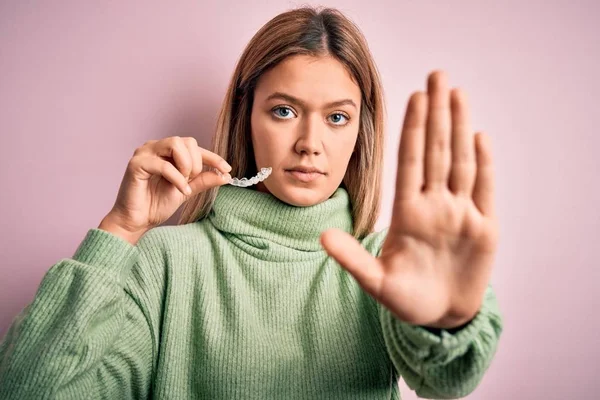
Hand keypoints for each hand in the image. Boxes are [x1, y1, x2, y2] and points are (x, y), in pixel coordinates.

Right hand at [99, 136, 231, 243]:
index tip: (227, 169)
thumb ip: (203, 180)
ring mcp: (144, 153)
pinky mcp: (136, 164)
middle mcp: (155, 147)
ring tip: (185, 182)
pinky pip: (164, 164)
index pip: (194, 146)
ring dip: (186, 165)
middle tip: (193, 180)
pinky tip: (181, 191)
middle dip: (196, 162)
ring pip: (175, 144)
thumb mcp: (187, 190)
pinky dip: (177, 178)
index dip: (213, 157)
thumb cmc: (156, 204)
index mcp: (166, 151)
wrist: (137, 221)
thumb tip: (225, 174)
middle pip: (186, 140)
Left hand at [320, 70, 498, 328]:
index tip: (413, 96)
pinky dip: (484, 165)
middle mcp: (435, 206)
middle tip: (438, 74)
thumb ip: (352, 258)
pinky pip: (484, 190)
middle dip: (437, 113)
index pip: (410, 161)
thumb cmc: (406, 300)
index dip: (413, 129)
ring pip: (460, 162)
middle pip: (437, 151)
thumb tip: (321, 236)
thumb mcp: (376, 281)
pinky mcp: (485, 229)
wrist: (439, 318)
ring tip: (457, 93)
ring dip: (459, 127)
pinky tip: (479, 136)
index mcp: (408, 213)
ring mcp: (460, 214)